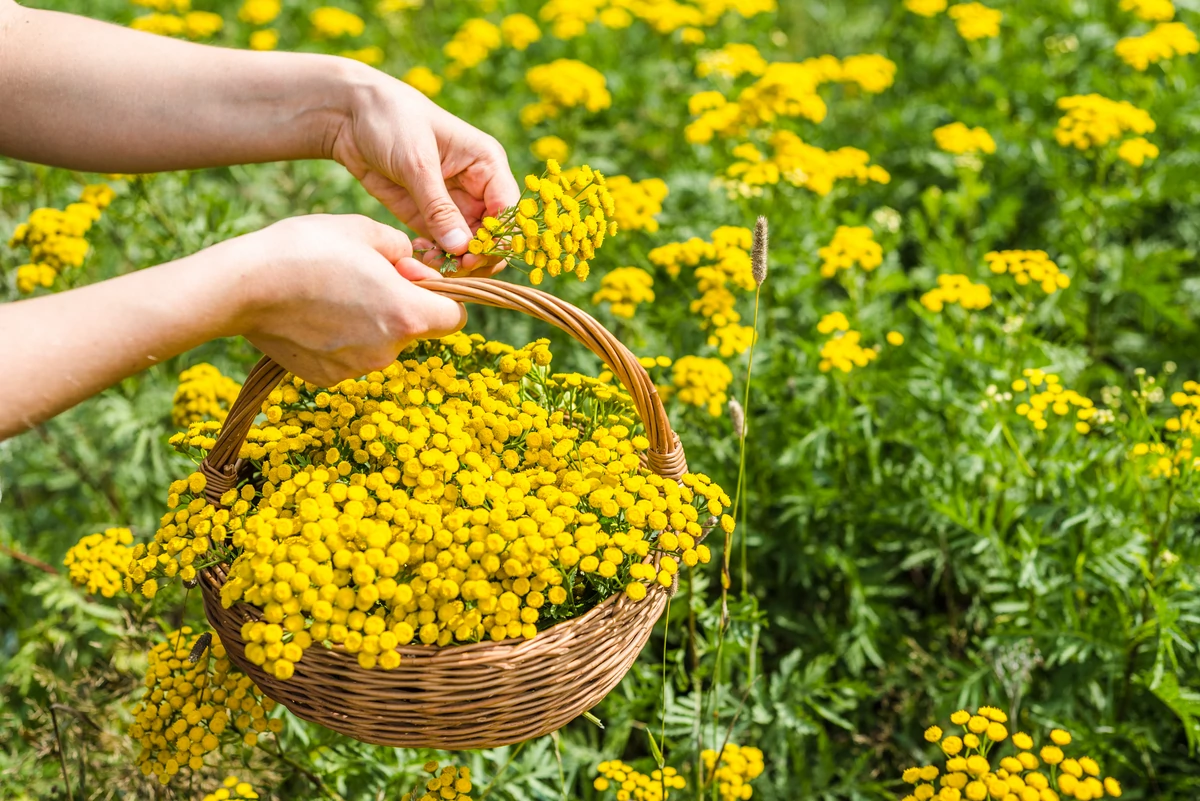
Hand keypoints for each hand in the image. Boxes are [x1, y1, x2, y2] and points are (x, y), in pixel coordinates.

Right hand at [226, 214, 466, 385]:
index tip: (414, 279)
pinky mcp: (327, 378)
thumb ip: (403, 250)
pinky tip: (313, 313)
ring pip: (381, 343)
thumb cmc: (307, 249)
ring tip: (332, 292)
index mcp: (407, 314)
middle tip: (365, 278)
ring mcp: (356, 369)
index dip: (443, 296)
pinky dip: (341, 338)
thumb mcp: (365, 230)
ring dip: (370, 321)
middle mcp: (388, 351)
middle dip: (402, 306)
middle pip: (415, 330)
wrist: (242, 287)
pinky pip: (350, 355)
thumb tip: (413, 269)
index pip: (455, 317)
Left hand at [329, 68, 520, 274]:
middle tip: (454, 267)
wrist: (349, 114)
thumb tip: (462, 248)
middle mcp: (477, 188)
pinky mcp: (428, 217)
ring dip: (456, 262)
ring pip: (469, 247)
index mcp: (487, 165)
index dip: (498, 237)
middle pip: (493, 235)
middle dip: (478, 255)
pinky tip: (418, 253)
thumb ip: (438, 207)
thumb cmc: (390, 120)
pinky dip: (436, 258)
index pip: (508, 210)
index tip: (474, 255)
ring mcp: (453, 205)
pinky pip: (443, 248)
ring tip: (430, 262)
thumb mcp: (416, 162)